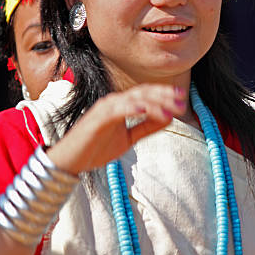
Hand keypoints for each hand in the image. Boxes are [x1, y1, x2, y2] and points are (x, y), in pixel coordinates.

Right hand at [48, 83, 186, 173]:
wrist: (71, 162)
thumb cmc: (96, 148)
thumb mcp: (128, 138)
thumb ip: (146, 127)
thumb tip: (168, 118)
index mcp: (121, 105)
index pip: (147, 94)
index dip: (165, 94)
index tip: (183, 98)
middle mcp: (114, 102)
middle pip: (143, 92)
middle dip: (164, 96)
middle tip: (183, 102)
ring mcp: (105, 108)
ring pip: (133, 99)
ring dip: (153, 103)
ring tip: (170, 110)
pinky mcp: (97, 118)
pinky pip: (117, 110)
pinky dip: (131, 107)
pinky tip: (145, 110)